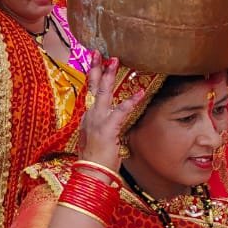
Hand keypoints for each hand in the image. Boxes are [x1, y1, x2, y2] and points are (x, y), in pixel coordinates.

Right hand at [78, 54, 142, 170]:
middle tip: (98, 52)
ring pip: (103, 93)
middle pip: (92, 87)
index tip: (94, 61)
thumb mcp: (96, 141)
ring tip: (115, 60)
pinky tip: (140, 92)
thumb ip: (101, 130)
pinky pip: (120, 111)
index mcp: (88, 119)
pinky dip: (130, 101)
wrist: (90, 175)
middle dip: (96, 68)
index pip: (90, 92)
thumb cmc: (95, 161)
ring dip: (109, 76)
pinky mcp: (107, 129)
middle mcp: (90, 117)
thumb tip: (109, 127)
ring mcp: (97, 122)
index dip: (93, 76)